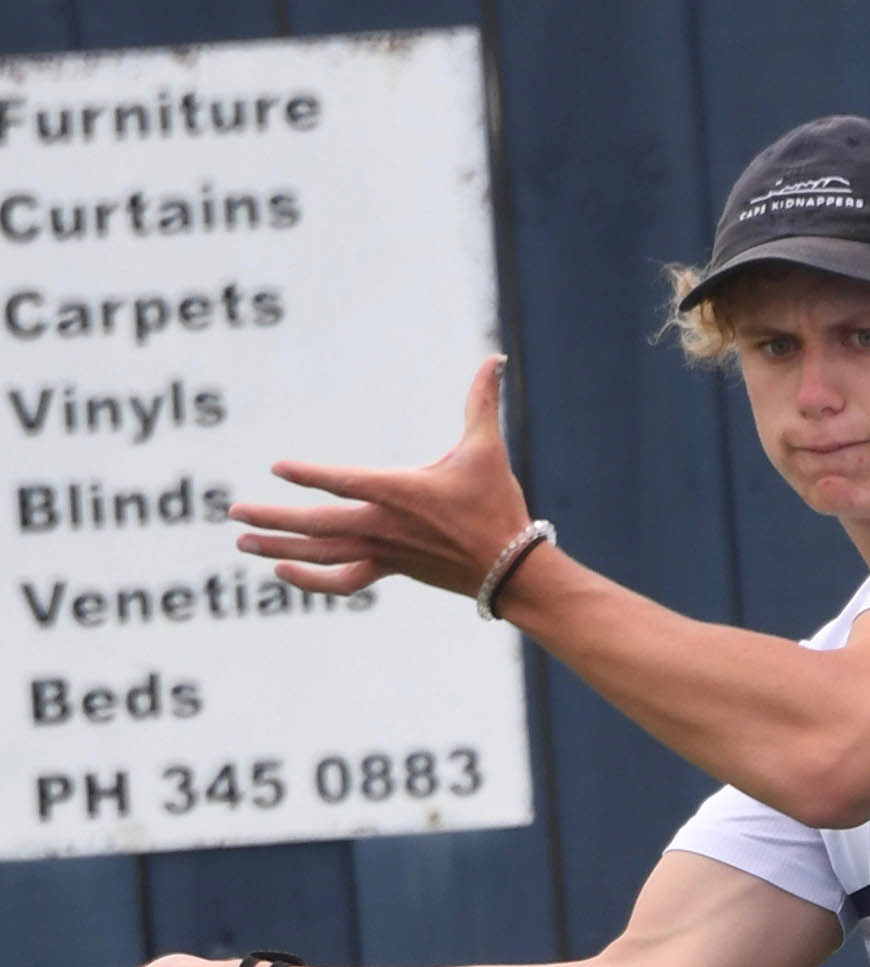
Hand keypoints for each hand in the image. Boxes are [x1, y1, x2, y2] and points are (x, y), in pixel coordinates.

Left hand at [228, 354, 531, 598]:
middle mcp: (385, 526)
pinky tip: (283, 571)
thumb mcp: (488, 450)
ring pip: (322, 554)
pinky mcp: (390, 569)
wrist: (510, 569)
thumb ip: (482, 402)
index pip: (347, 483)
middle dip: (273, 517)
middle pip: (318, 525)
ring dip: (279, 547)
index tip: (278, 468)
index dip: (311, 475)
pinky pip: (343, 580)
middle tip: (233, 511)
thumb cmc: (496, 506)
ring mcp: (384, 551)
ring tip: (242, 542)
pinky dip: (312, 580)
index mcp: (402, 493)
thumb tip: (495, 357)